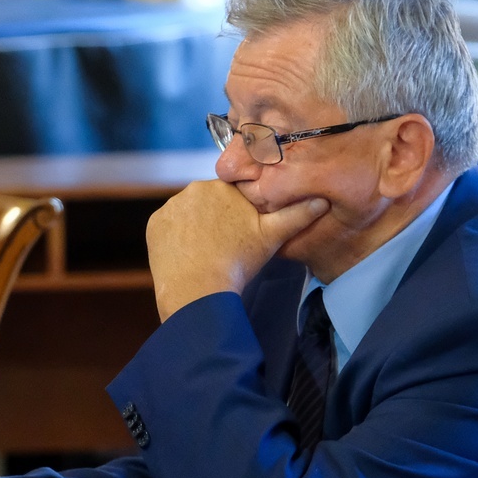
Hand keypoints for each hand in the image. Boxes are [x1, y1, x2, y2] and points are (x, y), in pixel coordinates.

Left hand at [146, 180, 328, 319]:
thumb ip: (297, 215)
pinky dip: (177, 238)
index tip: (240, 237)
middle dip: (215, 220)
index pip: (232, 197)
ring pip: (188, 214)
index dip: (237, 217)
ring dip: (195, 228)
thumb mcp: (272, 238)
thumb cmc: (239, 263)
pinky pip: (168, 227)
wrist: (198, 290)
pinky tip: (188, 255)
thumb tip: (322, 200)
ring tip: (207, 254)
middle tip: (225, 248)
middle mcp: (193, 188)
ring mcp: (170, 206)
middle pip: (208, 203)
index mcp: (223, 186)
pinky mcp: (154, 224)